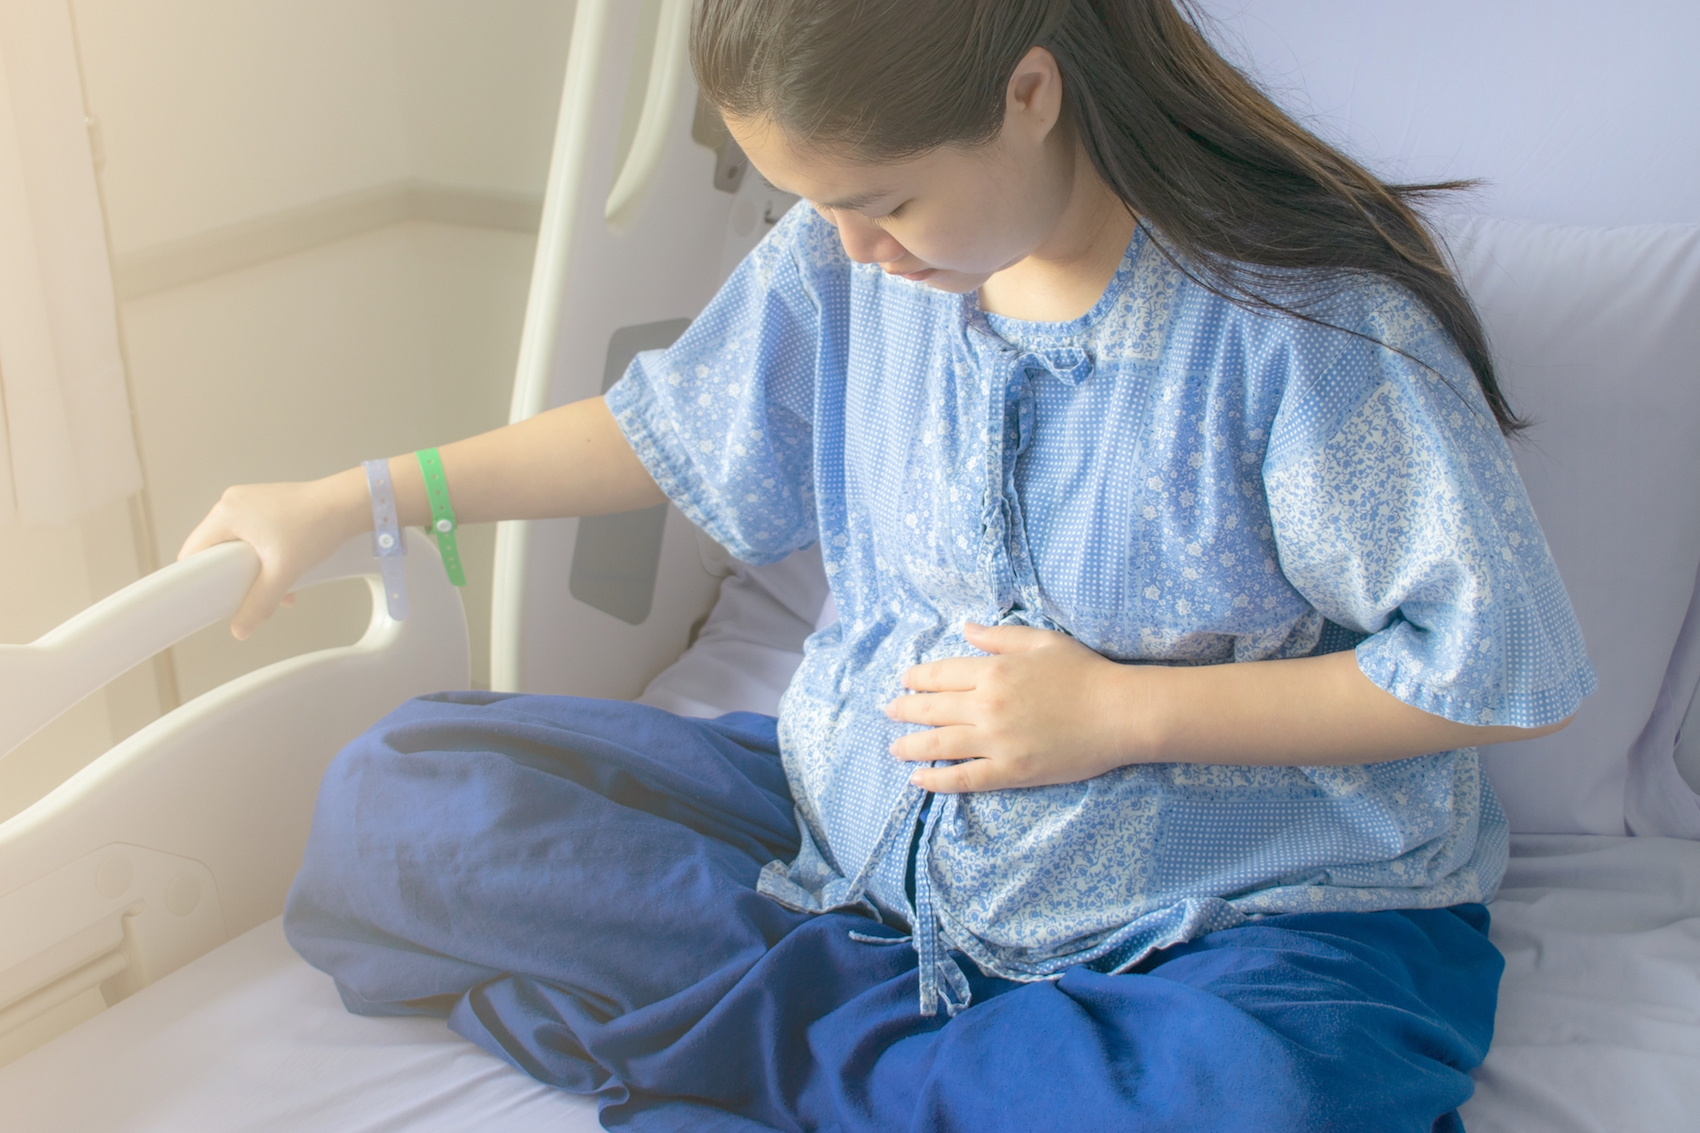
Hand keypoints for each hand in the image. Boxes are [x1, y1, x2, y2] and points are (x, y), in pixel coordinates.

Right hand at [177, 472, 367, 639]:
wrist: (348, 505)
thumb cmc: (317, 526)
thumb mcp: (283, 572)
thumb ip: (258, 604)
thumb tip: (240, 628)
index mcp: (226, 514)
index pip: (193, 552)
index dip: (200, 579)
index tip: (212, 597)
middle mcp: (232, 503)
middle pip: (215, 551)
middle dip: (235, 577)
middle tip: (252, 593)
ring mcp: (249, 502)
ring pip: (236, 546)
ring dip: (255, 570)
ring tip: (278, 584)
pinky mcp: (265, 505)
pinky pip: (252, 535)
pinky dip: (264, 556)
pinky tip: (285, 572)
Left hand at [885, 623, 1138, 792]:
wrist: (1119, 713)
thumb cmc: (1084, 672)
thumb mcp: (1041, 641)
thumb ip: (998, 637)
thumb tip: (964, 629)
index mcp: (992, 671)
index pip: (940, 674)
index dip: (918, 679)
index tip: (905, 682)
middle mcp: (986, 706)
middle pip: (932, 709)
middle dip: (905, 710)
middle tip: (888, 712)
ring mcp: (996, 741)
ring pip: (939, 745)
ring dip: (911, 746)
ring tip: (895, 748)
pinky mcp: (1010, 771)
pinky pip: (964, 778)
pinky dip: (937, 780)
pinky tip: (919, 780)